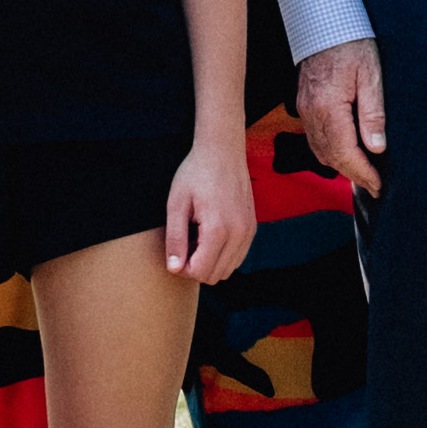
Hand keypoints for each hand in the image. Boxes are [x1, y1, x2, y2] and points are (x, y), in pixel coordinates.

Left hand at [163, 133, 250, 283]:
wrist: (222, 151)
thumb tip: (174, 268)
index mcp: (219, 229)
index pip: (201, 272)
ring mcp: (248, 232)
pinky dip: (222, 255)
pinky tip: (210, 235)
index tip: (175, 251)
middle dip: (196, 268)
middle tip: (184, 244)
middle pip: (216, 276)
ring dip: (210, 262)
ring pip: (228, 270)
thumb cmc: (196, 173)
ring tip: (197, 238)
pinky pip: (238, 257)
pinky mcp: (252, 228)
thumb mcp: (176, 205)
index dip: (182, 268)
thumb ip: (175, 239)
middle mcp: (239, 234)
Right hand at [297, 39, 388, 196]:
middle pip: (331, 156)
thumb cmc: (351, 42)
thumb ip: (373, 113)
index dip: (363, 173)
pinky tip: (344, 154)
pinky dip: (329, 152)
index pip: (345, 152)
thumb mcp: (371, 75)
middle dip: (353, 175)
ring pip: (320, 150)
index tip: (378, 186)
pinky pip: (314, 138)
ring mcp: (305, 110)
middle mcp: (312, 112)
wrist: (323, 21)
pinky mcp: (304, 105)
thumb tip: (376, 147)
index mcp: (329, 107)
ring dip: (340, 166)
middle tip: (374, 186)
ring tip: (362, 175)